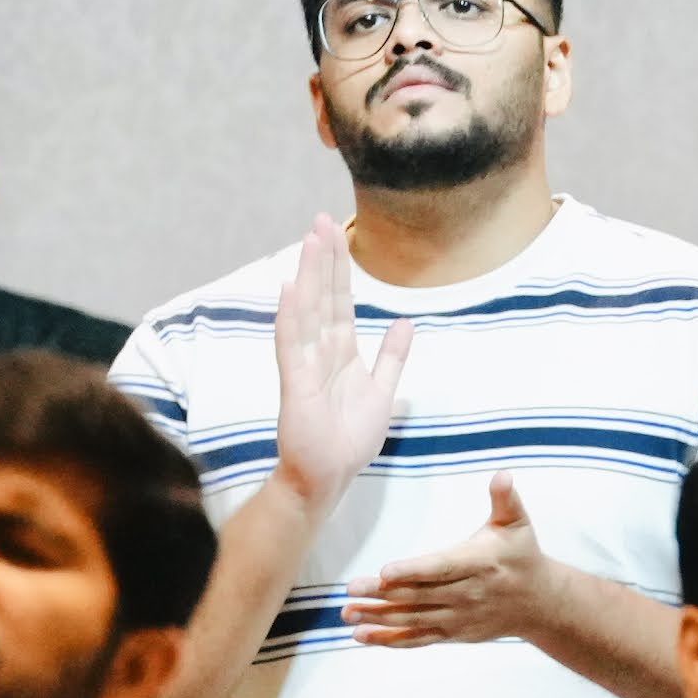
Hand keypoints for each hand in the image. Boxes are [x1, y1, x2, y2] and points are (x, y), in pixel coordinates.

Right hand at [272, 214, 414, 506]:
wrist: (329, 477)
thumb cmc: (349, 439)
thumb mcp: (382, 391)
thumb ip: (392, 357)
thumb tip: (407, 322)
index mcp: (341, 351)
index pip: (340, 300)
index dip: (339, 267)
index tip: (336, 232)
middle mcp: (320, 352)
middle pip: (323, 296)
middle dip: (323, 259)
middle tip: (320, 220)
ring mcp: (305, 365)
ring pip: (307, 311)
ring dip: (308, 277)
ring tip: (309, 242)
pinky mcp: (296, 384)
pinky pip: (291, 345)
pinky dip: (291, 317)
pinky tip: (290, 289)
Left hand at [354, 474, 559, 648]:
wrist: (540, 603)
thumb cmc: (522, 555)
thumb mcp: (518, 524)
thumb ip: (506, 499)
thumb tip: (502, 474)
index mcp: (479, 564)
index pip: (441, 568)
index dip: (412, 572)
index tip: (384, 572)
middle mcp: (467, 594)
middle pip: (419, 595)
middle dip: (382, 594)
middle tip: (350, 590)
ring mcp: (459, 617)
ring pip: (413, 619)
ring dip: (379, 618)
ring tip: (347, 612)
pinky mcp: (453, 634)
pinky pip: (417, 639)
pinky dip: (390, 640)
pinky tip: (362, 636)